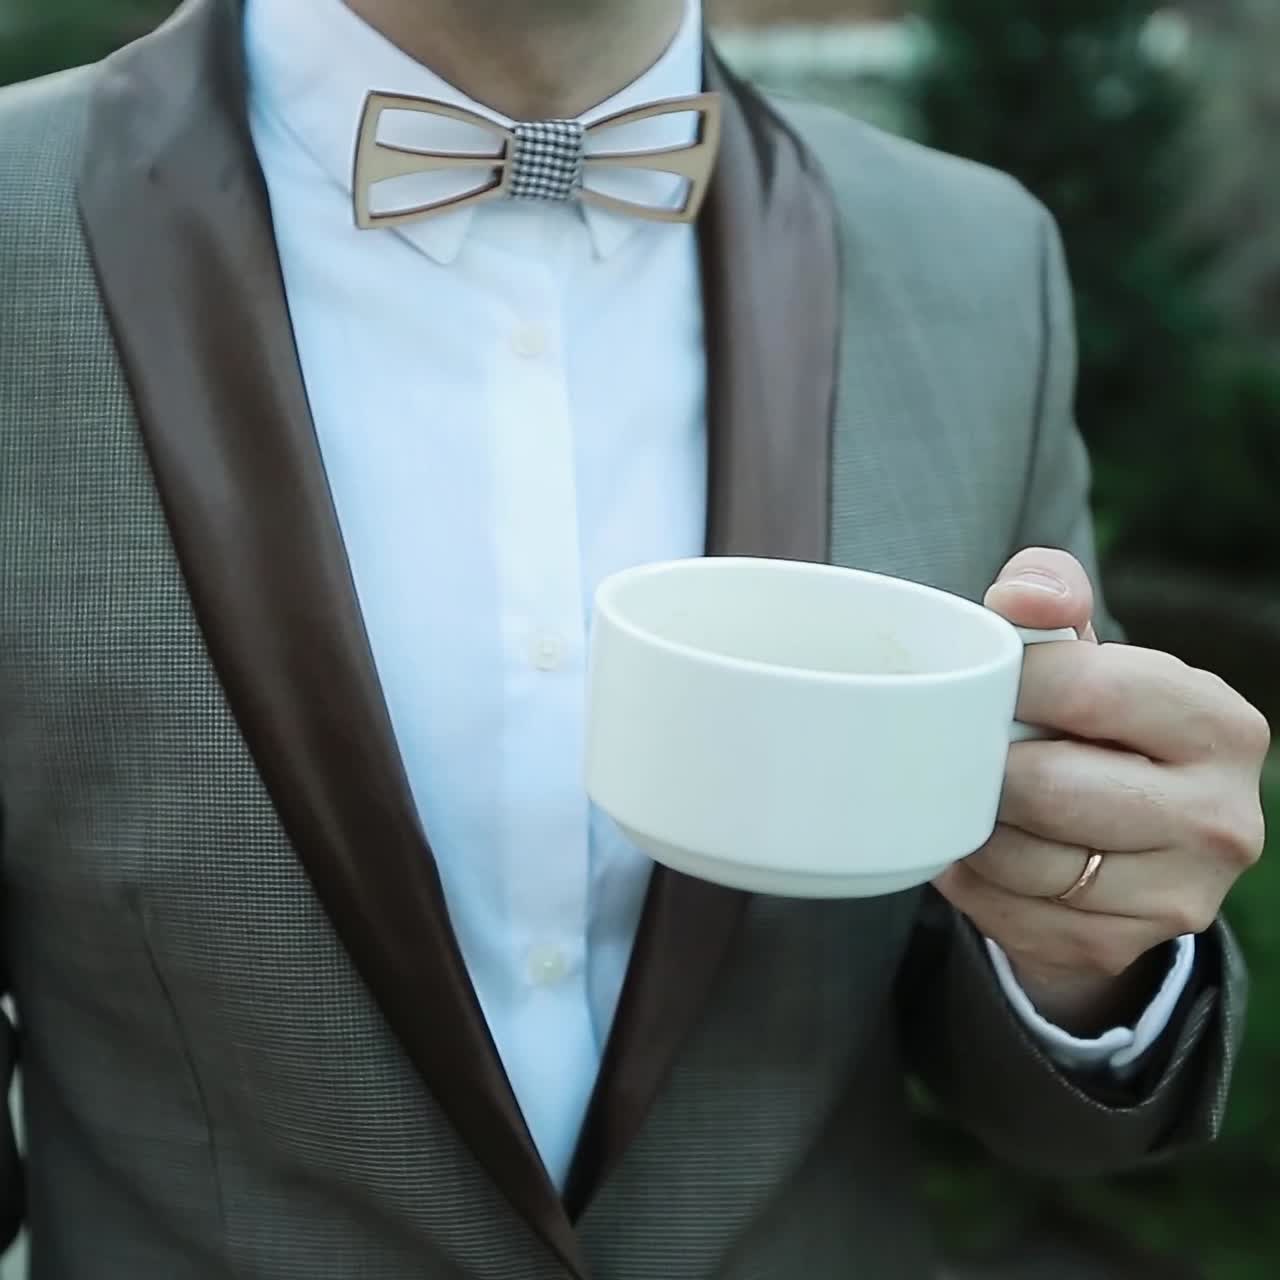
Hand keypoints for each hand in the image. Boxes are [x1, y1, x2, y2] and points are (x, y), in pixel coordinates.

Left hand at [934, 548, 1269, 1033]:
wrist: (1117, 840)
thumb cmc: (1088, 724)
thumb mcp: (1082, 650)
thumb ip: (1050, 594)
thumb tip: (1022, 599)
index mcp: (1220, 726)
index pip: (1089, 690)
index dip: (1009, 683)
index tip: (980, 684)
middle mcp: (1220, 818)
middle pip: (1048, 787)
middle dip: (988, 766)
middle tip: (968, 750)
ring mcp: (1178, 895)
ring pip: (1021, 858)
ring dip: (972, 825)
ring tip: (969, 798)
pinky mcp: (1119, 945)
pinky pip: (1006, 911)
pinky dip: (971, 878)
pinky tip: (978, 848)